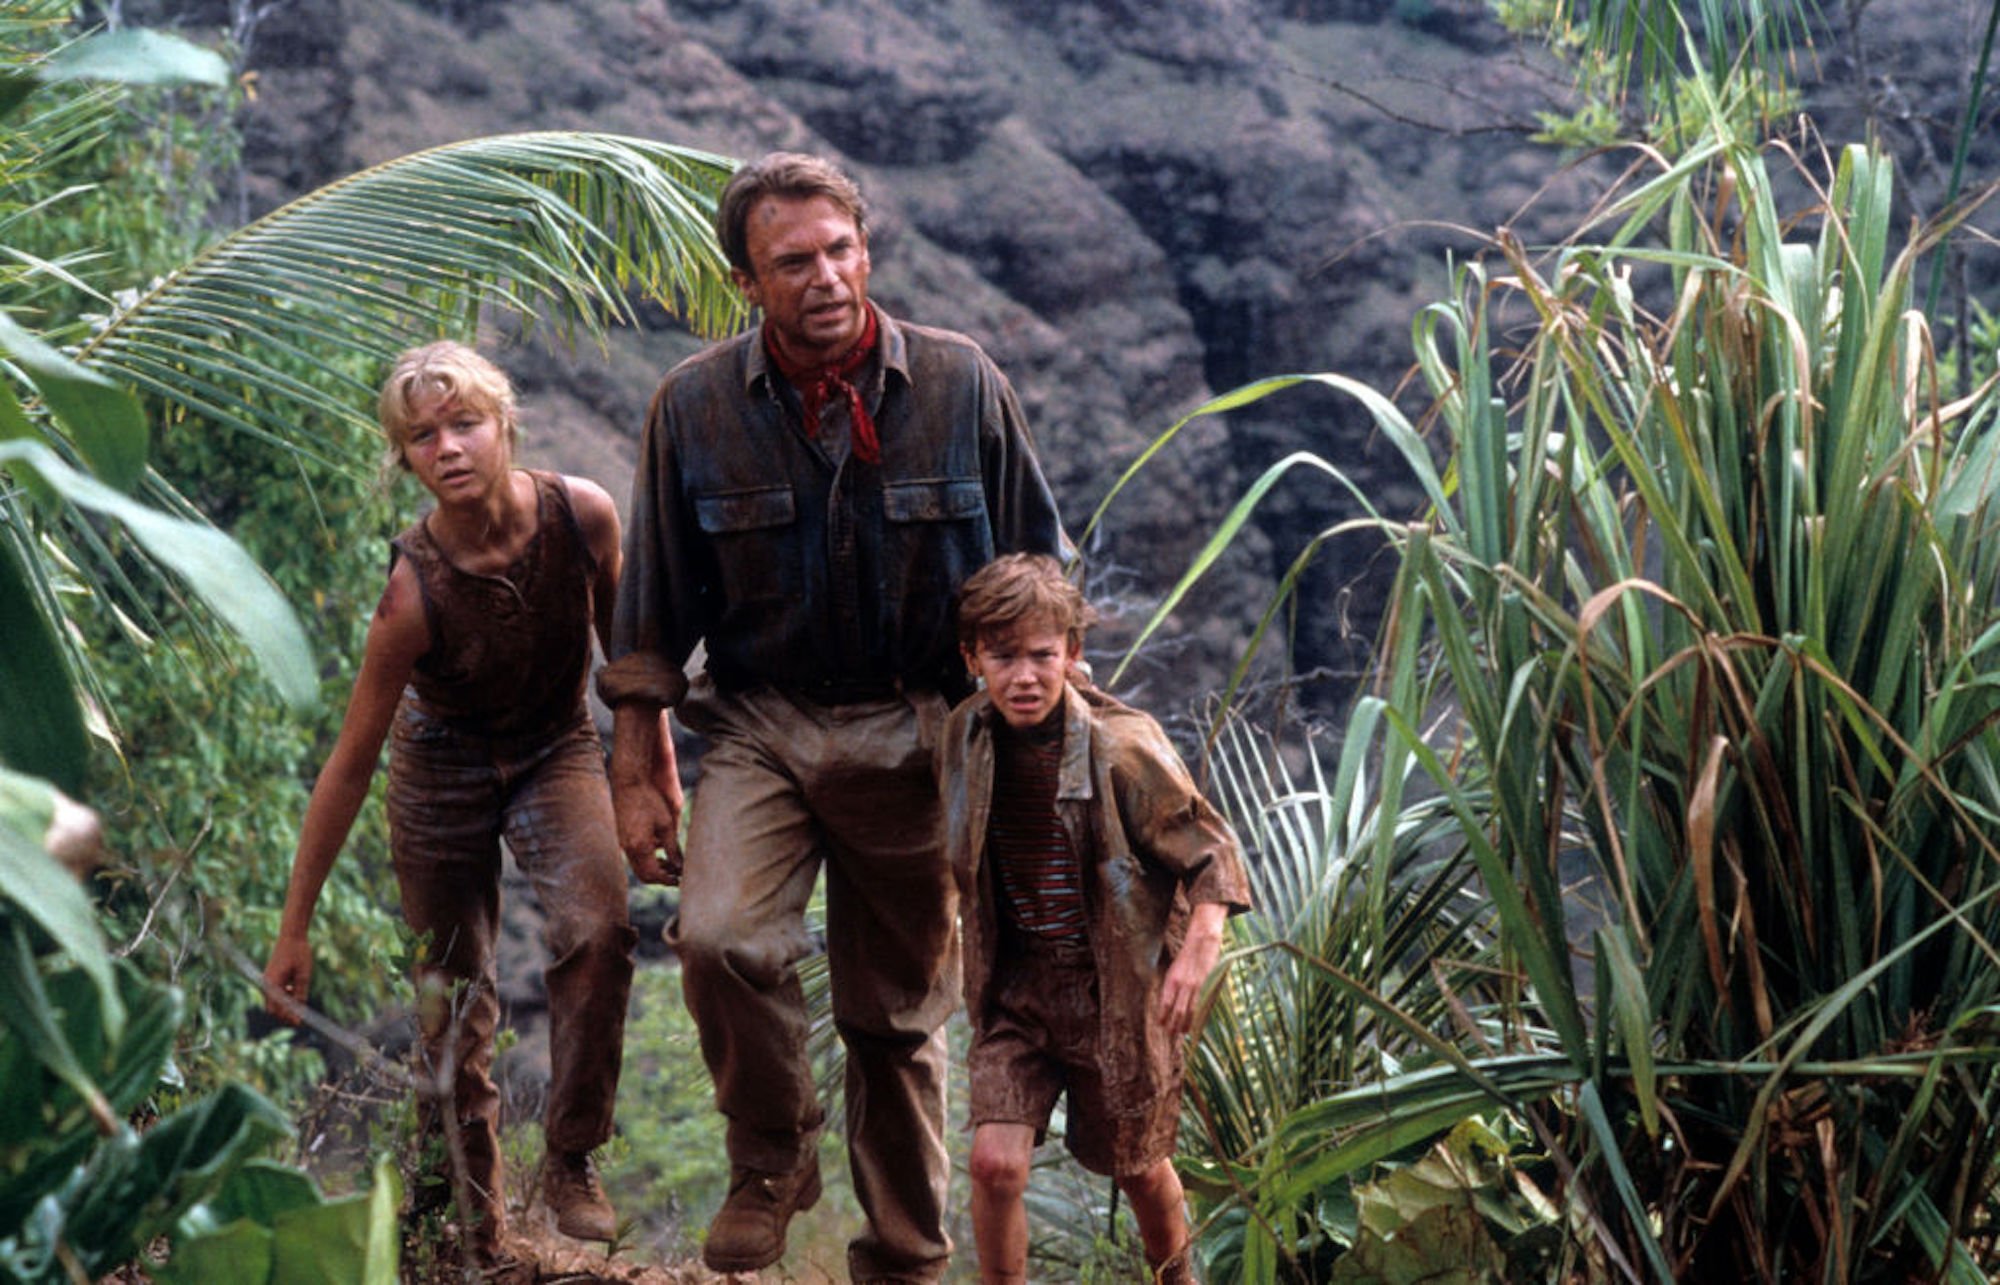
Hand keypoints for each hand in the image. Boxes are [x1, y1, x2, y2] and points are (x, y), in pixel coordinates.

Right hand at [264, 935, 312, 1023]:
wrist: (291, 936)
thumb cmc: (299, 953)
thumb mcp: (303, 975)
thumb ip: (300, 993)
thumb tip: (299, 1010)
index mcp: (273, 984)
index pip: (276, 1009)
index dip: (286, 1018)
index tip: (298, 1023)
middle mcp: (267, 984)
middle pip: (272, 1008)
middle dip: (284, 1014)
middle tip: (299, 1017)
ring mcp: (267, 980)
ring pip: (273, 1001)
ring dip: (284, 1005)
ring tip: (299, 1003)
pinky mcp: (271, 977)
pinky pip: (274, 992)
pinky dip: (283, 996)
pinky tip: (294, 991)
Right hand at [613, 777, 682, 885]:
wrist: (629, 782)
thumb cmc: (650, 800)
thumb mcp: (666, 824)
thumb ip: (672, 848)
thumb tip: (680, 866)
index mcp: (639, 846)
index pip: (652, 874)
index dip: (667, 880)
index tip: (679, 880)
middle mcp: (627, 848)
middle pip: (643, 874)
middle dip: (660, 877)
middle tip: (676, 875)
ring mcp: (622, 842)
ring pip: (637, 865)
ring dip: (653, 868)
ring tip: (671, 863)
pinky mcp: (621, 836)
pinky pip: (633, 855)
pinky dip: (646, 858)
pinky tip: (659, 849)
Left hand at [1157, 903, 1226, 1037]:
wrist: (1202, 940)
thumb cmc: (1187, 955)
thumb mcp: (1175, 969)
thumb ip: (1173, 985)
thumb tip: (1170, 1001)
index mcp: (1171, 979)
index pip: (1165, 1003)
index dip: (1162, 1015)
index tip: (1160, 1024)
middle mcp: (1181, 984)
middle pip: (1176, 1010)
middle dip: (1173, 1024)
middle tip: (1170, 1034)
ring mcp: (1195, 985)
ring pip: (1189, 1010)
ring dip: (1185, 1024)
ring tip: (1182, 1033)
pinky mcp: (1206, 985)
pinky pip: (1201, 1004)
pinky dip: (1197, 1015)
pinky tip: (1196, 1022)